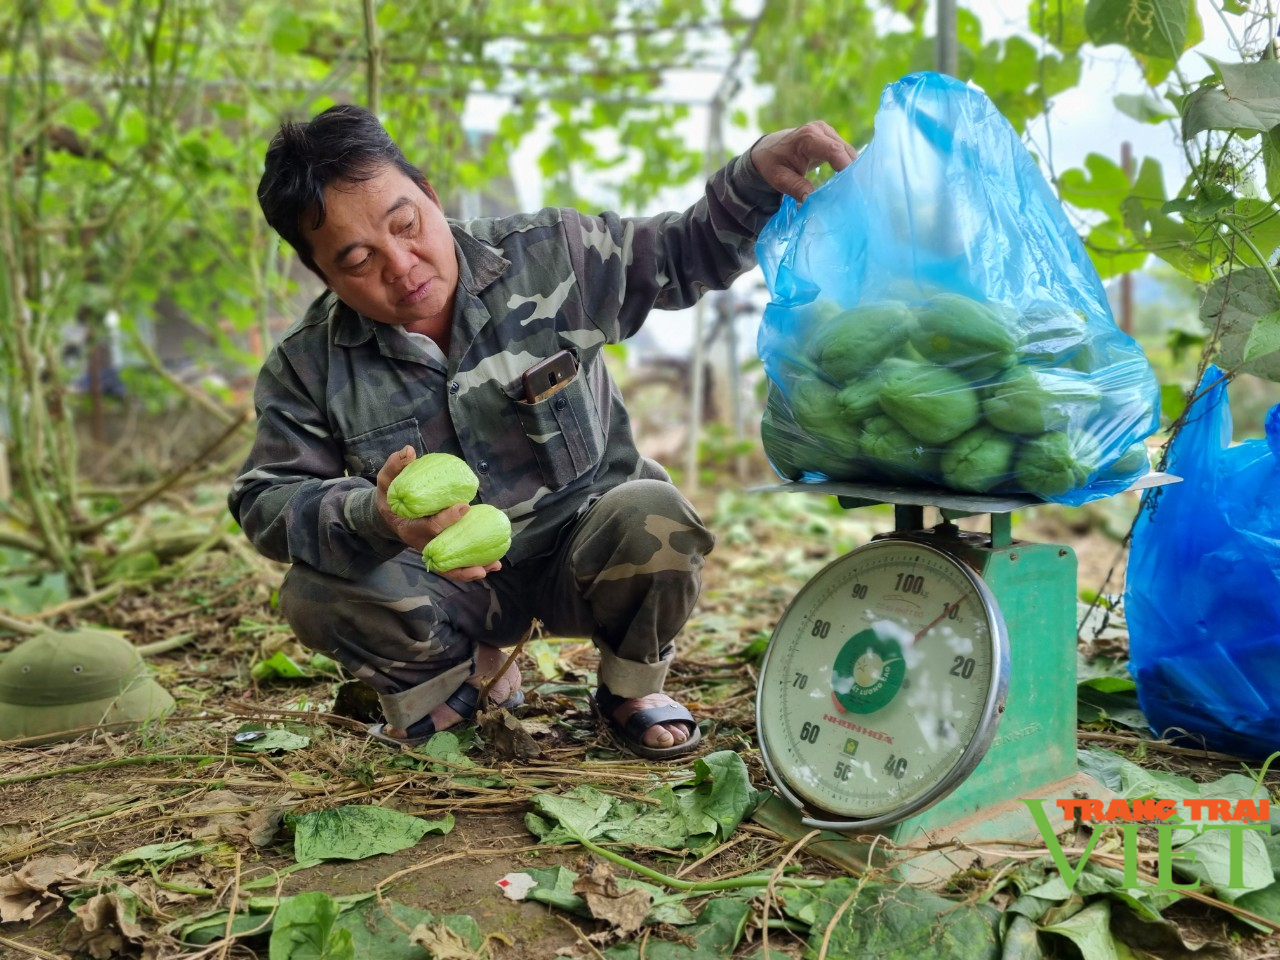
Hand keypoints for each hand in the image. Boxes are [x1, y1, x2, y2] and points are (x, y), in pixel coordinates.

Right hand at [375, 445, 501, 582]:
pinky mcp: (439, 553)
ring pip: (450, 566)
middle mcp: (421, 543)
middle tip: (484, 558)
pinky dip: (472, 567)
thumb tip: (409, 451)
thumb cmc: (389, 497)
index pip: (430, 526)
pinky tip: (494, 564)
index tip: (464, 506)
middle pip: (444, 554)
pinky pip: (455, 564)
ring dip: (472, 569)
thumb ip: (395, 466)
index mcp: (410, 527)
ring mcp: (431, 551)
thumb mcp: (386, 481)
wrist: (387, 516)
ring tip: (494, 566)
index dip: (447, 519)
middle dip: (463, 558)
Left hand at [750, 121, 857, 202]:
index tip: (852, 186)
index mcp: (808, 137)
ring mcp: (828, 132)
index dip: (846, 166)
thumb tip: (811, 200)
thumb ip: (796, 187)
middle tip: (854, 195)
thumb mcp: (779, 178)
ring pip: (848, 153)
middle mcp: (821, 130)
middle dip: (851, 172)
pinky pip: (846, 153)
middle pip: (845, 151)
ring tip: (850, 191)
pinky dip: (848, 167)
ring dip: (851, 170)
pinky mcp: (832, 138)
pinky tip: (847, 182)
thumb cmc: (773, 163)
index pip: (834, 150)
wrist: (769, 149)